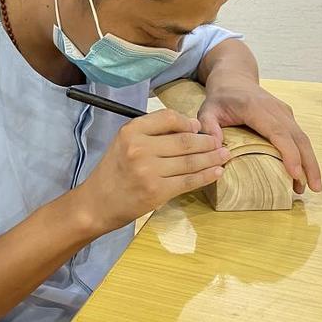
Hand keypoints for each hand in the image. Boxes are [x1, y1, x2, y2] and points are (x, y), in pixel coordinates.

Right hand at [80, 109, 230, 232]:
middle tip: (220, 142)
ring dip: (212, 158)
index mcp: (131, 131)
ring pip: (190, 161)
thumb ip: (152, 132)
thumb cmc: (113, 171)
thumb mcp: (124, 142)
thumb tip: (191, 127)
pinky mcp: (157, 192)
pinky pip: (188, 181)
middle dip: (207, 141)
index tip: (198, 127)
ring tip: (224, 155)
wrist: (97, 203)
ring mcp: (149, 171)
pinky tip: (217, 171)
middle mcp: (140, 148)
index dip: (188, 122)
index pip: (168, 118)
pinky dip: (206, 176)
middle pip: (184, 140)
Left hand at [197, 76, 321, 193]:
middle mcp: (276, 109)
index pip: (277, 132)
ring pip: (302, 138)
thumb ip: (208, 126)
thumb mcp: (207, 109)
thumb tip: (217, 147)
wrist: (234, 78)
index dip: (289, 153)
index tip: (295, 174)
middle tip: (314, 188)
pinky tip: (304, 173)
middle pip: (298, 137)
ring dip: (310, 162)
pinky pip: (299, 137)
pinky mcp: (288, 117)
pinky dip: (305, 155)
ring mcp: (284, 112)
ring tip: (312, 187)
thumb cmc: (220, 97)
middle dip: (308, 163)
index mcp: (256, 108)